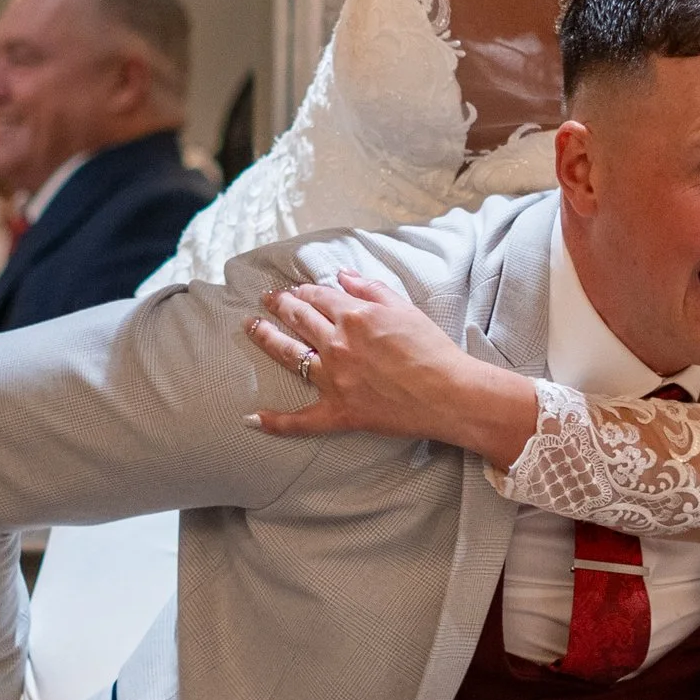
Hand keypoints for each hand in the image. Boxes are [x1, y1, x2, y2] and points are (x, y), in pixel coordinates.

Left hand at [245, 270, 527, 455]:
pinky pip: (301, 421)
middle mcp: (337, 343)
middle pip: (299, 319)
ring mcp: (334, 379)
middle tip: (267, 299)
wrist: (448, 393)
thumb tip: (342, 276)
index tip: (296, 290)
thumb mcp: (404, 308)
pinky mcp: (338, 412)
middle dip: (279, 305)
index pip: (319, 298)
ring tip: (252, 327)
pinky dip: (275, 422)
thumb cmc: (432, 349)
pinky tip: (251, 419)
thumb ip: (370, 288)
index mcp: (354, 316)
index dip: (304, 291)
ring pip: (290, 355)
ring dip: (266, 338)